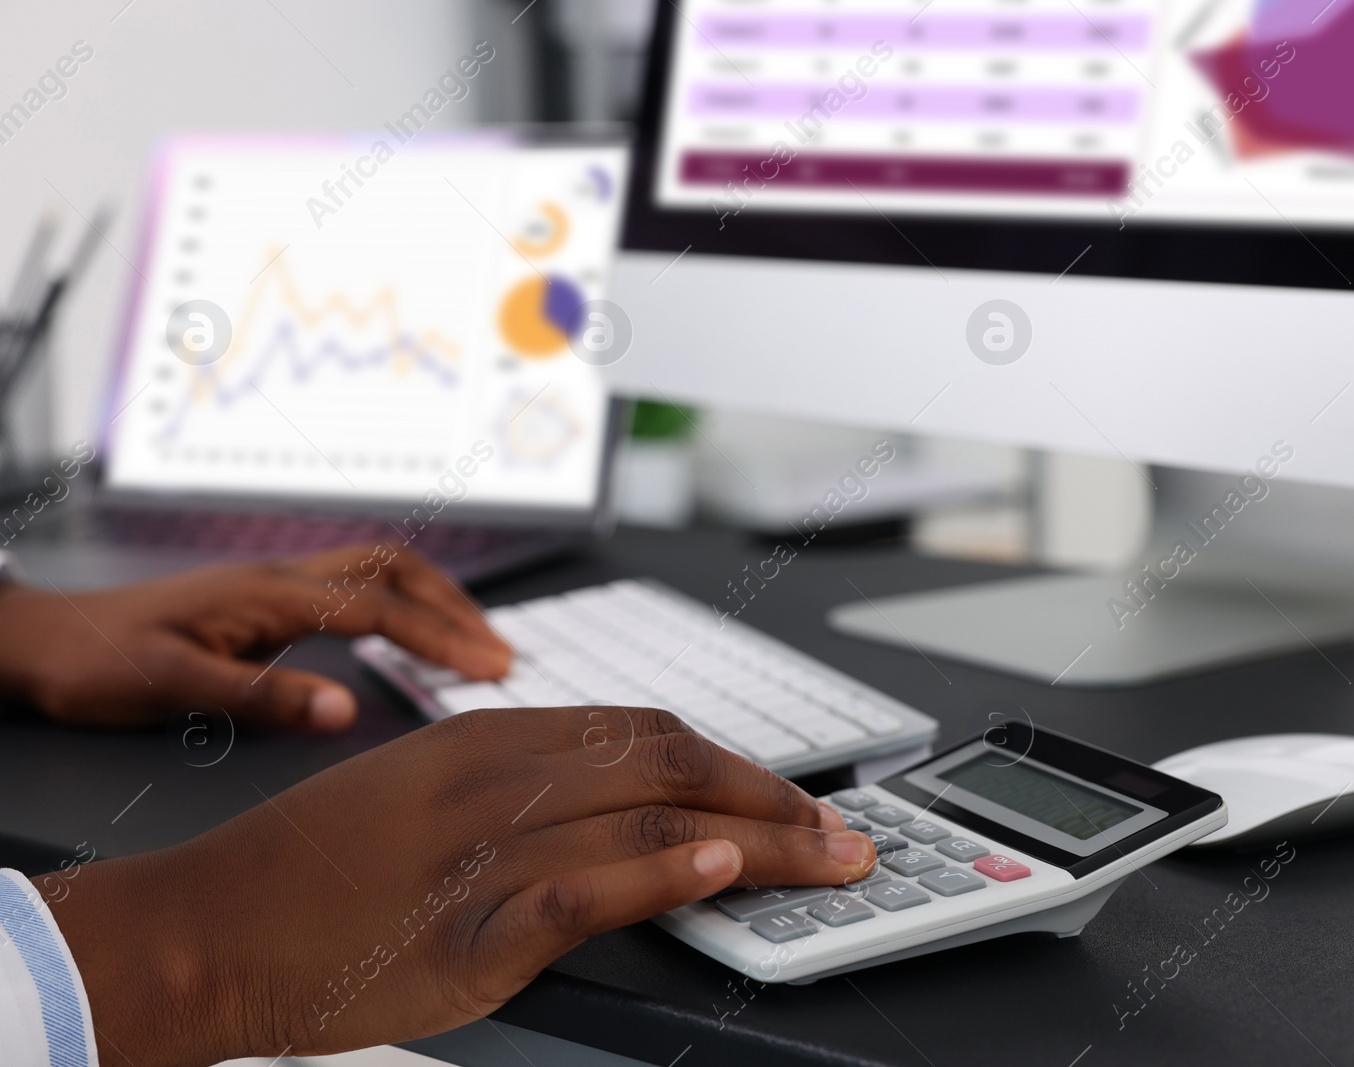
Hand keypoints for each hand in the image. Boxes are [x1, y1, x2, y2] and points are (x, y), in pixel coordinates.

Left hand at [0, 542, 510, 731]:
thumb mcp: (172, 687)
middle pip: (394, 568)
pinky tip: (404, 635)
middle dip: (454, 606)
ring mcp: (275, 583)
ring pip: (378, 569)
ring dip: (432, 598)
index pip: (379, 609)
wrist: (44, 639)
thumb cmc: (98, 663)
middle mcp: (280, 578)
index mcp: (268, 595)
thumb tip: (346, 709)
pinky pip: (354, 584)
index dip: (441, 638)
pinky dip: (399, 603)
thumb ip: (262, 697)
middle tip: (498, 652)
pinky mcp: (266, 597)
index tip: (489, 667)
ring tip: (470, 639)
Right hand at [42, 707, 873, 1066]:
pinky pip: (582, 888)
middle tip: (843, 832)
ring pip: (652, 819)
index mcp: (492, 738)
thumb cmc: (314, 868)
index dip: (736, 762)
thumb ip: (521, 785)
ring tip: (830, 860)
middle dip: (775, 796)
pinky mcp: (466, 926)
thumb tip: (621, 804)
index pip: (648, 731)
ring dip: (762, 839)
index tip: (790, 794)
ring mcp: (484, 849)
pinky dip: (660, 874)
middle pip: (672, 765)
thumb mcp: (424, 790)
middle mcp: (499, 778)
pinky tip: (720, 870)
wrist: (206, 927)